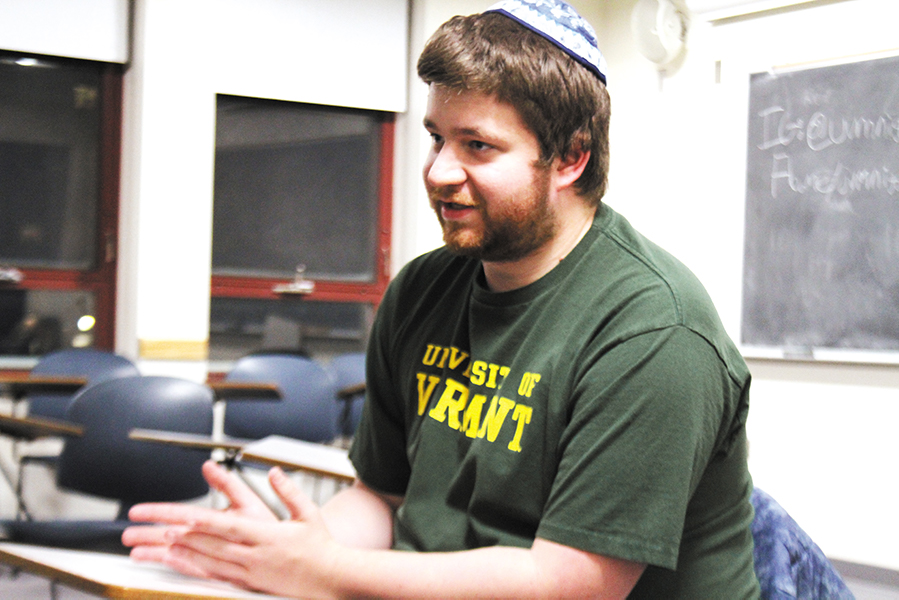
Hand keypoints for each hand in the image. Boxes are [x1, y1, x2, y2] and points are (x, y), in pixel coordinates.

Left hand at [123, 460, 338, 592]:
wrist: (331, 579)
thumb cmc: (321, 547)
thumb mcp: (308, 513)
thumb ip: (288, 491)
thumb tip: (274, 471)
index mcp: (265, 534)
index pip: (222, 524)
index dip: (193, 521)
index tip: (171, 517)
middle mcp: (251, 554)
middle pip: (203, 543)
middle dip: (169, 535)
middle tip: (142, 529)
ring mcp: (247, 572)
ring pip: (203, 561)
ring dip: (173, 554)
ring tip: (146, 548)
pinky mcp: (246, 584)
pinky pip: (212, 576)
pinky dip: (190, 569)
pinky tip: (174, 564)